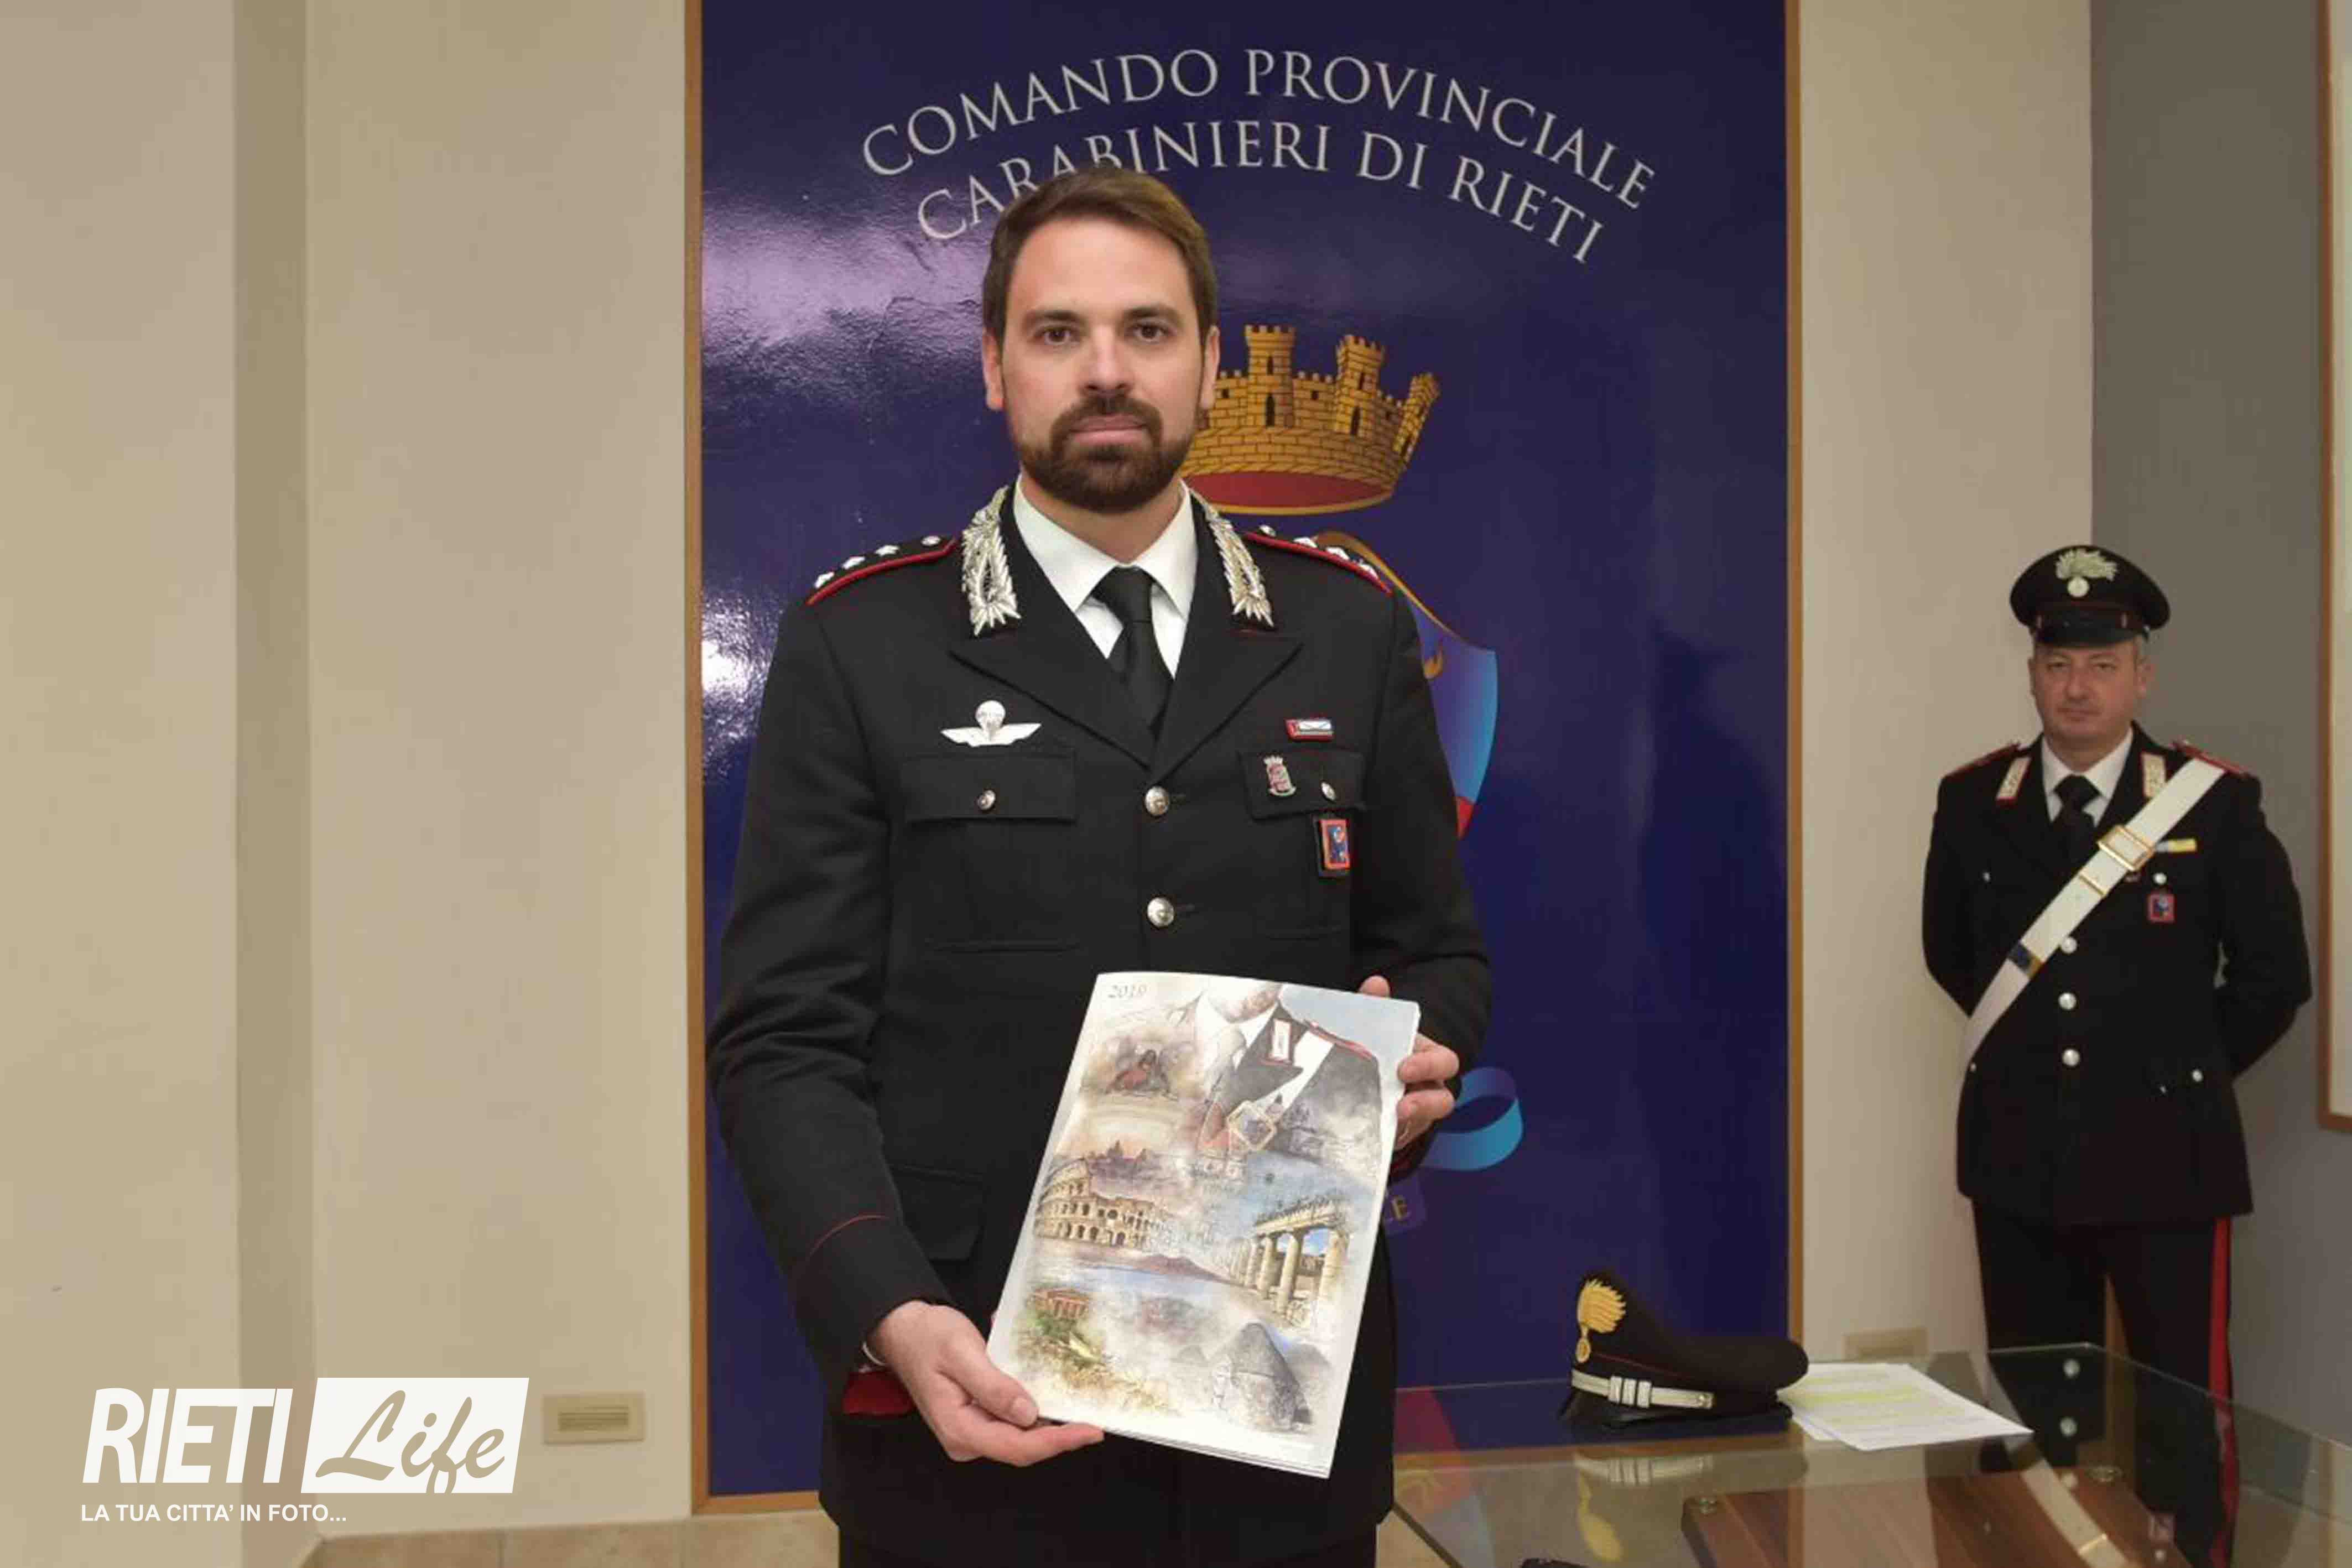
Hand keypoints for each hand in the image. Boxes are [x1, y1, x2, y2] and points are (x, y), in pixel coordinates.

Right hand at [867, 1301, 1104, 1465]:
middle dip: (1059, 1432)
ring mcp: (971, 1429)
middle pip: (1023, 1445)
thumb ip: (993, 1385)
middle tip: (1094, 1415)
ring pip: (1020, 1432)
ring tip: (1073, 1391)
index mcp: (959, 1428)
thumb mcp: (962, 1353)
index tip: (1091, 1431)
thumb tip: (1029, 1414)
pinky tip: (1040, 1375)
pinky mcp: (977, 1416)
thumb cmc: (928, 1337)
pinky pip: (1011, 1416)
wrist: (902, 1330)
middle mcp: (966, 1438)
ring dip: (1047, 1414)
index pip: (1018, 1447)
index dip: (1057, 1442)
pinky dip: (1030, 1399)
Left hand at [1359, 974, 1459, 1148]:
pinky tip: (1370, 1133)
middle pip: (1444, 1099)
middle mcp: (1426, 1088)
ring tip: (1393, 1121)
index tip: (1403, 1068)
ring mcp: (1414, 1115)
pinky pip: (1400, 1139)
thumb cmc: (1370, 1049)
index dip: (1430, 1065)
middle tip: (1401, 1102)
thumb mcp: (1368, 1027)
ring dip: (1413, 1122)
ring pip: (1426, 1123)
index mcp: (1425, 1059)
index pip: (1444, 1062)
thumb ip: (1373, 1005)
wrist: (1349, 1080)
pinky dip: (1389, 1136)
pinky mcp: (1398, 1135)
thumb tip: (1377, 983)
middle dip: (1426, 1101)